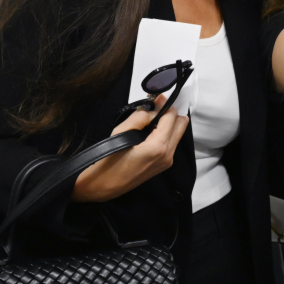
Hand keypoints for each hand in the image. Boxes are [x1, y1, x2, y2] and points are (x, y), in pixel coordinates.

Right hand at [71, 93, 188, 202]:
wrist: (102, 185)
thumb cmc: (108, 160)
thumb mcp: (121, 132)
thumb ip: (140, 117)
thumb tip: (153, 109)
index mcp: (159, 146)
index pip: (171, 117)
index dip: (165, 104)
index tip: (157, 97)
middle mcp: (168, 155)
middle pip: (181, 125)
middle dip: (171, 113)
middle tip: (157, 106)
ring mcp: (167, 162)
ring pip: (177, 134)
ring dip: (169, 123)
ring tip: (152, 118)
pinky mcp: (163, 166)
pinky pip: (171, 144)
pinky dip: (166, 133)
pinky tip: (152, 131)